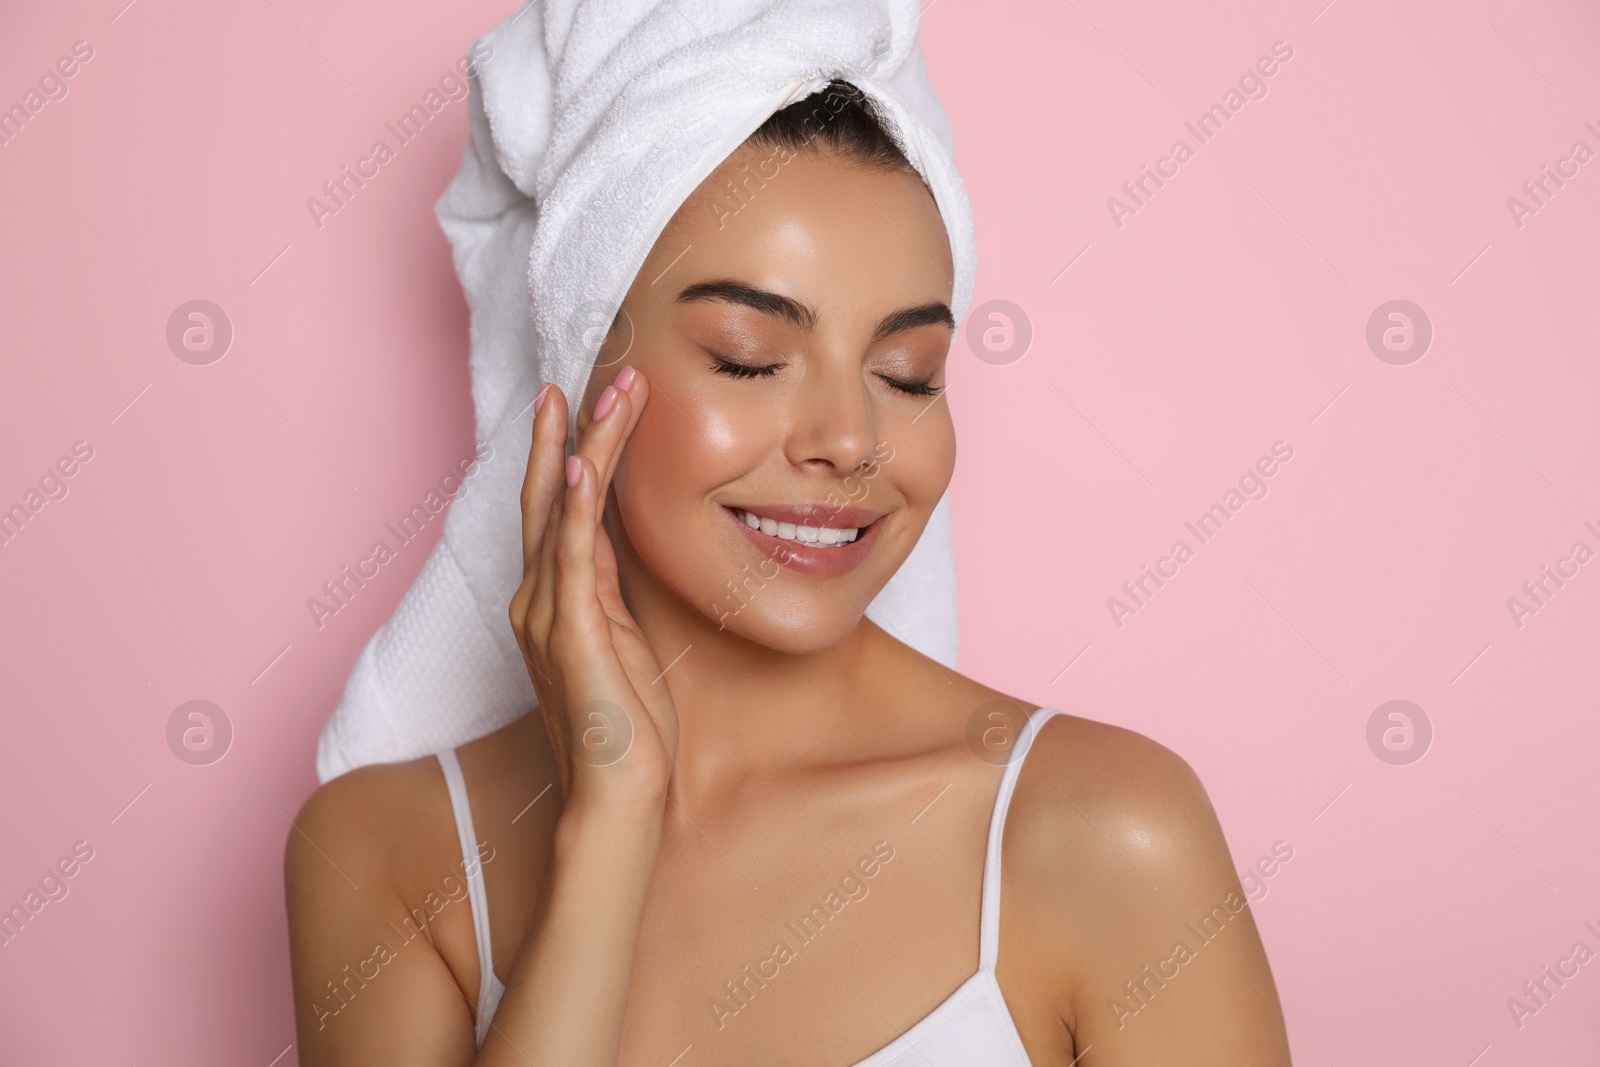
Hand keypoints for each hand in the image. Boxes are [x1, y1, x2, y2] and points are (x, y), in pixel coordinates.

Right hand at [509, 367, 677, 814]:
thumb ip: (605, 583)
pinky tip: (577, 468)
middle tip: (596, 374)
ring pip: (560, 512)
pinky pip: (568, 560)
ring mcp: (547, 615)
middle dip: (571, 431)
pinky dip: (570, 512)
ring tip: (609, 395)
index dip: (574, 449)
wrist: (618, 795)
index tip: (595, 398)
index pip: (559, 507)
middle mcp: (537, 599)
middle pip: (548, 494)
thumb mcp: (621, 636)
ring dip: (584, 449)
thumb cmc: (625, 724)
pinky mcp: (569, 636)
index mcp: (552, 598)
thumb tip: (608, 532)